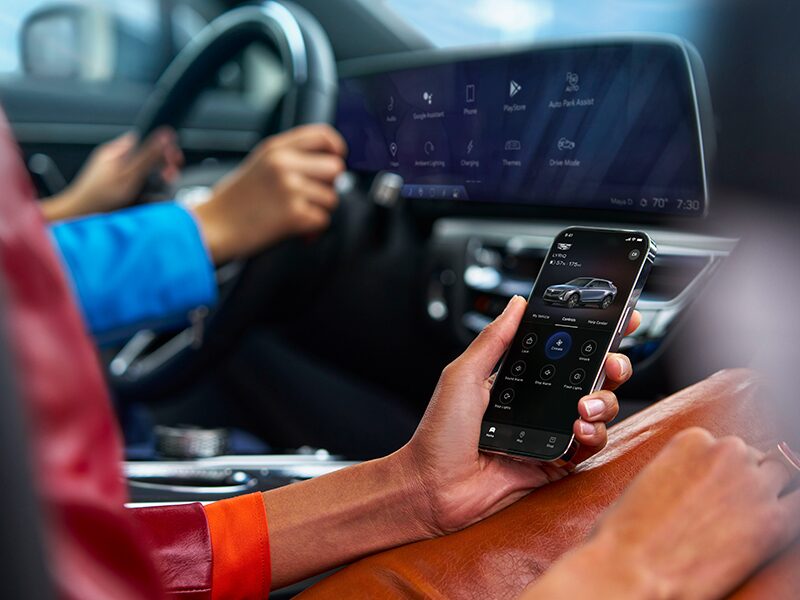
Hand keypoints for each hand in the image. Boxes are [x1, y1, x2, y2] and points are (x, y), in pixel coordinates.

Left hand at [41, 127, 181, 220]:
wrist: (81, 218)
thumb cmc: (99, 196)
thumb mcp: (129, 174)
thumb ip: (149, 156)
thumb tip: (165, 135)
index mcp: (119, 150)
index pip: (147, 140)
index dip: (163, 149)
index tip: (173, 158)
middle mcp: (119, 162)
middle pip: (150, 160)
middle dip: (163, 169)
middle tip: (168, 177)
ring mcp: (120, 177)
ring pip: (147, 176)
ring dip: (156, 186)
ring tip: (156, 194)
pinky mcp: (121, 192)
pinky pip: (141, 190)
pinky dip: (147, 196)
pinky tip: (147, 202)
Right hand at [193, 124, 345, 262]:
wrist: (211, 227)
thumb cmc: (234, 202)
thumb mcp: (259, 165)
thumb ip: (290, 158)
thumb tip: (327, 162)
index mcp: (275, 149)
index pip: (323, 135)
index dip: (336, 149)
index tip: (336, 160)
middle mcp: (284, 164)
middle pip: (335, 168)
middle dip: (328, 186)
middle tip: (311, 197)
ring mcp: (289, 188)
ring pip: (332, 198)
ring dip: (318, 211)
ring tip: (295, 214)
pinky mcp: (293, 214)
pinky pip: (323, 221)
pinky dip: (312, 230)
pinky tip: (295, 229)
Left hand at [398, 295, 639, 535]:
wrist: (434, 488)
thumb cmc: (439, 433)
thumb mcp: (463, 376)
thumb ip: (493, 340)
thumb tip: (517, 304)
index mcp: (518, 378)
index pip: (562, 349)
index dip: (594, 334)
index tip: (619, 318)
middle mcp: (538, 402)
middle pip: (592, 376)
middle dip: (612, 364)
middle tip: (612, 362)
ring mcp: (550, 431)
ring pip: (599, 409)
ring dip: (603, 401)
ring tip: (583, 406)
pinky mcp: (556, 462)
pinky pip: (589, 445)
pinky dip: (593, 435)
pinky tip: (578, 429)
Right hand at [524, 429, 799, 598]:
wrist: (632, 567)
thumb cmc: (626, 533)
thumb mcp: (647, 482)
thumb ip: (678, 470)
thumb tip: (692, 485)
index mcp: (692, 440)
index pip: (723, 446)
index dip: (721, 471)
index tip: (714, 491)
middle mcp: (727, 452)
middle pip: (755, 457)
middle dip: (746, 480)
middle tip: (731, 509)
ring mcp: (754, 484)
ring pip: (783, 474)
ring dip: (771, 492)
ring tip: (750, 520)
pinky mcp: (775, 521)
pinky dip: (790, 510)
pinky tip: (772, 528)